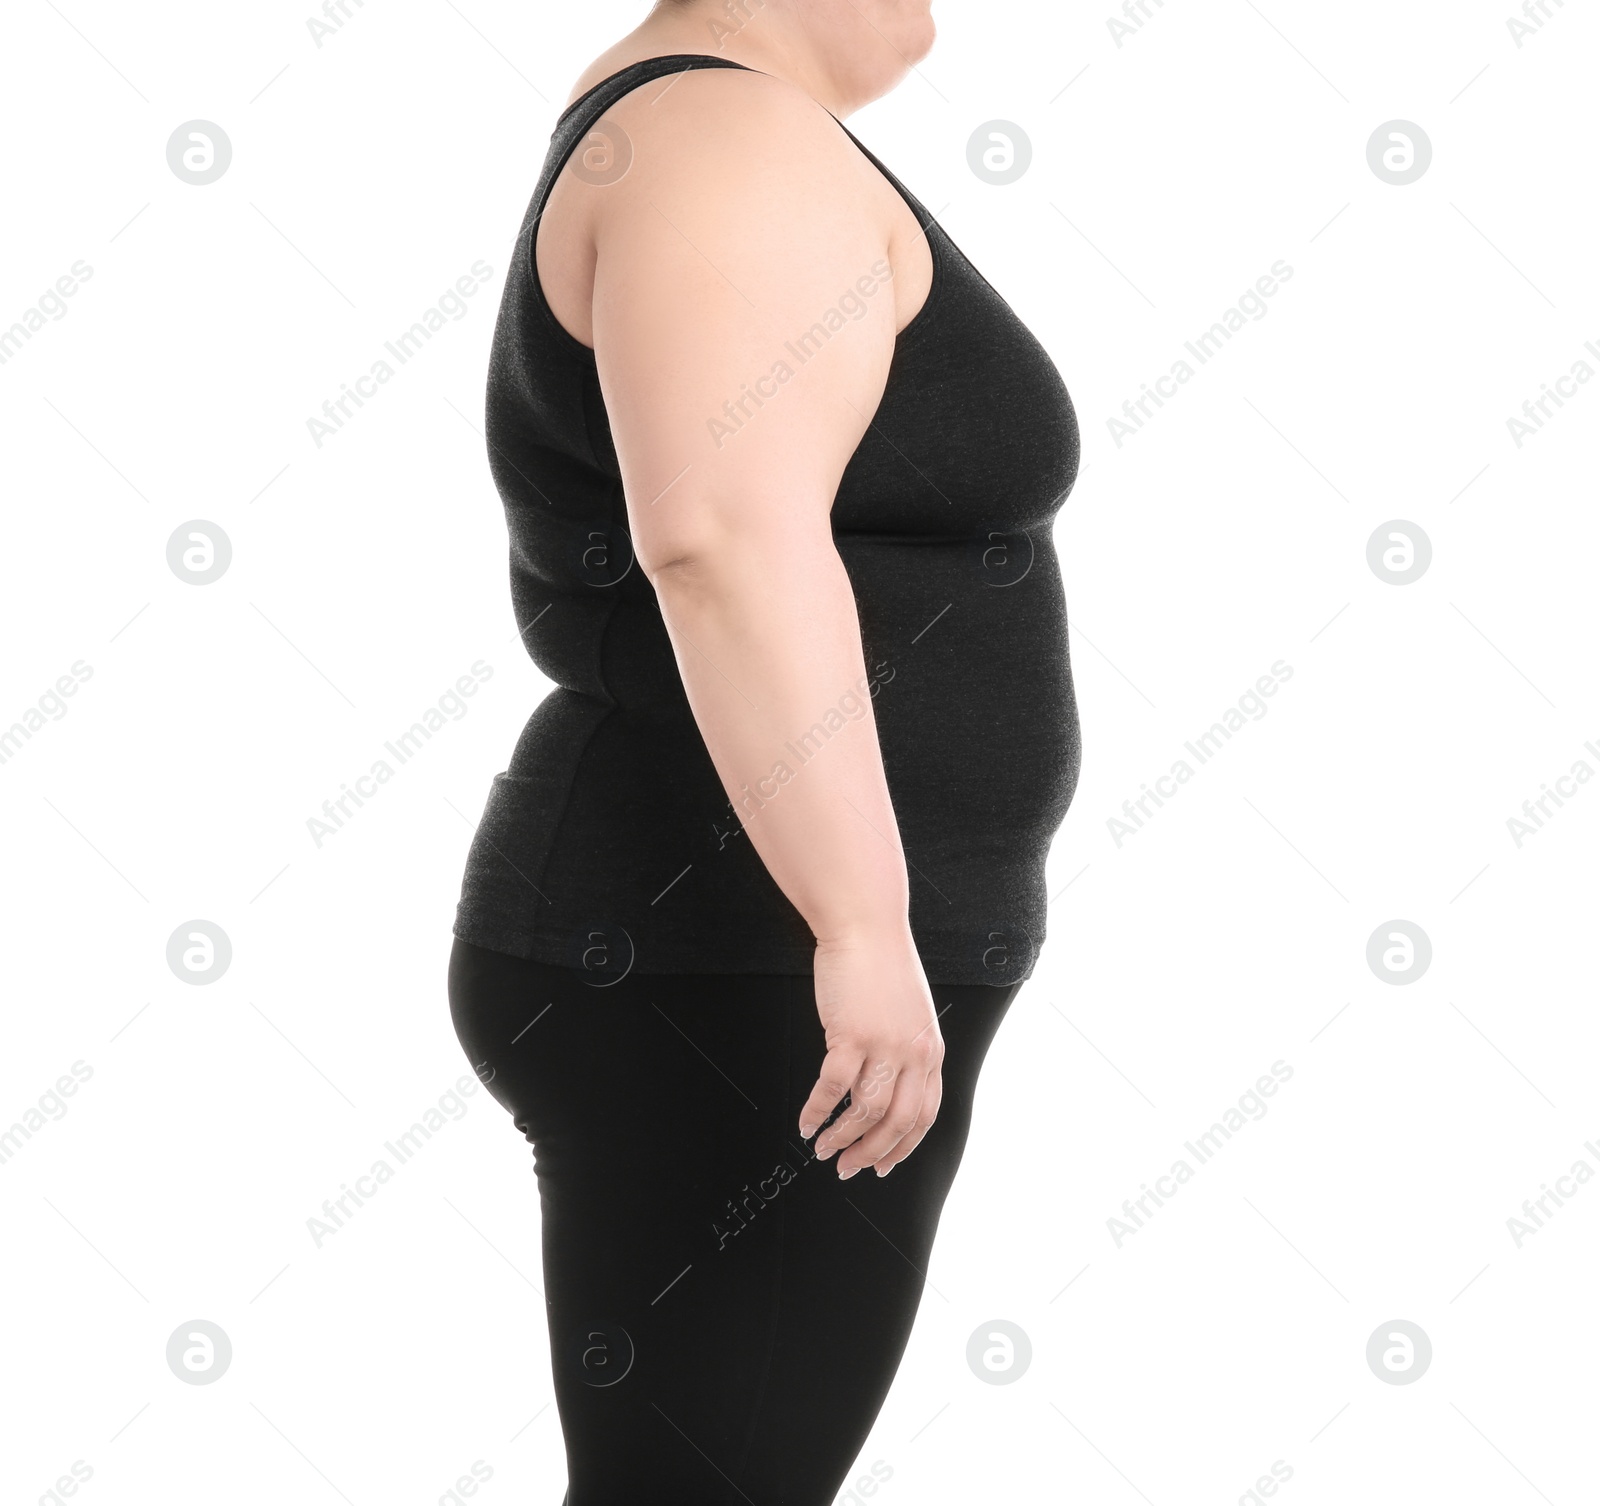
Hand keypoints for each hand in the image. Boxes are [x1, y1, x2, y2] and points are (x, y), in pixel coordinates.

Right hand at [798, 925, 944, 1178]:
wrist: (865, 925)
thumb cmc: (881, 963)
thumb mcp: (909, 1014)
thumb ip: (903, 1051)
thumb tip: (880, 1088)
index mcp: (932, 1051)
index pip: (925, 1116)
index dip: (902, 1147)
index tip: (882, 1165)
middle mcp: (915, 1054)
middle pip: (897, 1123)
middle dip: (871, 1153)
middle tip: (847, 1168)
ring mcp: (885, 1046)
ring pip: (865, 1112)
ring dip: (841, 1138)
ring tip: (822, 1148)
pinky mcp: (851, 1036)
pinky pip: (832, 1088)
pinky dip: (817, 1111)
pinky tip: (805, 1121)